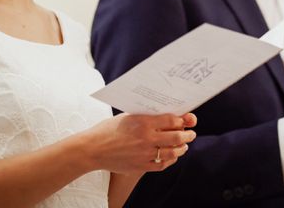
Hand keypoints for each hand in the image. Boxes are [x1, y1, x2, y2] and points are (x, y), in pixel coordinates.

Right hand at [80, 112, 196, 173]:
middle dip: (188, 134)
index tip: (186, 120)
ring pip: (172, 152)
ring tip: (184, 145)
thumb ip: (147, 117)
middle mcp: (146, 138)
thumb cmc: (109, 129)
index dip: (183, 120)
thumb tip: (167, 116)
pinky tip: (172, 156)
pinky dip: (170, 160)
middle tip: (191, 133)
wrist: (92, 149)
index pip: (172, 121)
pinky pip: (162, 165)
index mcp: (143, 122)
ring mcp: (144, 154)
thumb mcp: (128, 116)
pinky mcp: (140, 166)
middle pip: (176, 137)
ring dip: (182, 148)